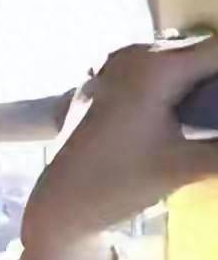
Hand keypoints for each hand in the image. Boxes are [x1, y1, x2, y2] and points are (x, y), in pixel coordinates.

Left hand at [21, 34, 217, 259]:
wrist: (56, 207)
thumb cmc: (116, 187)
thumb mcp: (186, 167)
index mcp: (154, 66)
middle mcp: (132, 53)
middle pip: (205, 52)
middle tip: (211, 120)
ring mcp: (113, 63)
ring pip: (181, 59)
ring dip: (204, 79)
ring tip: (203, 117)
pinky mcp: (102, 79)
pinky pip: (155, 69)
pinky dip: (178, 83)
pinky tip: (187, 111)